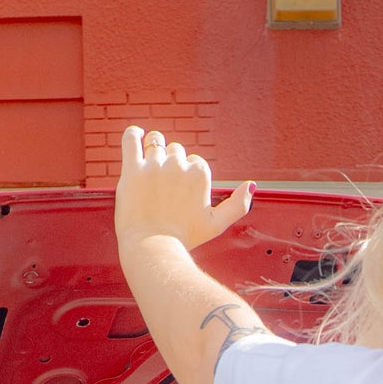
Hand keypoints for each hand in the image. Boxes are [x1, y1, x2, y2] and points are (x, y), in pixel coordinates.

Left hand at [114, 127, 253, 257]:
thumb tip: (251, 185)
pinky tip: (137, 136)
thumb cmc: (185, 239)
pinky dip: (134, 134)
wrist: (153, 249)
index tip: (180, 196)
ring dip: (154, 152)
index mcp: (200, 173)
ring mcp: (154, 165)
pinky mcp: (132, 169)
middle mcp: (178, 164)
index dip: (187, 177)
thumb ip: (238, 205)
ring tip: (150, 173)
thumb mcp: (217, 225)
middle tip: (164, 191)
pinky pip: (131, 138)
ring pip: (155, 143)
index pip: (194, 162)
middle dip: (171, 166)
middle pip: (175, 151)